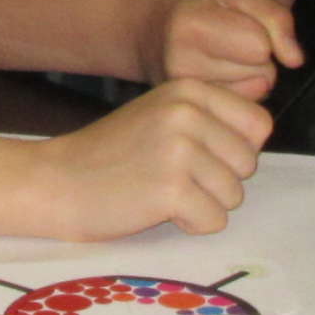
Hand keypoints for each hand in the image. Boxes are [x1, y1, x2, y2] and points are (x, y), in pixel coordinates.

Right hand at [30, 77, 268, 237]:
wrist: (56, 181)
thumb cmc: (111, 155)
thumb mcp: (162, 115)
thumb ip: (209, 119)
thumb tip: (258, 138)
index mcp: (190, 90)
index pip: (258, 125)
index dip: (234, 150)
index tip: (198, 156)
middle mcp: (188, 113)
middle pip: (249, 163)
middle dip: (219, 180)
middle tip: (172, 177)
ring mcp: (180, 150)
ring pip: (234, 195)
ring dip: (203, 203)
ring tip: (161, 190)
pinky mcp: (172, 189)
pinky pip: (214, 221)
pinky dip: (190, 224)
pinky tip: (155, 208)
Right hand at [125, 0, 303, 98]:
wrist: (142, 27)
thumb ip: (274, 17)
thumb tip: (295, 60)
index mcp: (190, 25)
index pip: (261, 46)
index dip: (259, 29)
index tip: (233, 18)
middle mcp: (182, 65)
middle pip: (262, 73)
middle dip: (256, 56)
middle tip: (225, 37)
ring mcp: (184, 94)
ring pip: (256, 93)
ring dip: (249, 74)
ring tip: (219, 54)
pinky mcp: (189, 110)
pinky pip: (243, 107)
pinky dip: (240, 91)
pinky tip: (217, 74)